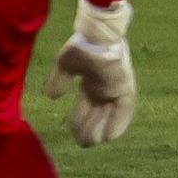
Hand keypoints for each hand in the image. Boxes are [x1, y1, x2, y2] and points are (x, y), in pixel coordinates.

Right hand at [44, 0, 136, 146]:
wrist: (98, 34)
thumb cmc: (82, 45)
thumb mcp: (66, 64)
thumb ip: (60, 79)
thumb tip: (51, 96)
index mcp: (92, 81)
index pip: (87, 106)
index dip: (80, 120)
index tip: (73, 133)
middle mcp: (106, 86)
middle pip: (98, 112)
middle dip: (89, 128)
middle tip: (80, 143)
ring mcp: (117, 86)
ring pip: (110, 113)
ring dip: (101, 128)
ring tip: (91, 142)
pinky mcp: (126, 86)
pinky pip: (125, 109)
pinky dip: (117, 123)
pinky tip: (109, 137)